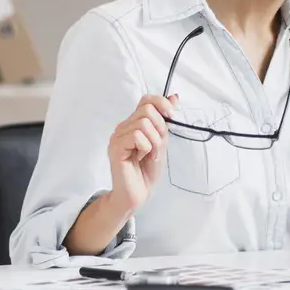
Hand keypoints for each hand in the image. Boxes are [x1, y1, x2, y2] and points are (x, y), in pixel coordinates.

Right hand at [107, 93, 177, 212]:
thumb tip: (174, 96)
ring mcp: (117, 136)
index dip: (162, 103)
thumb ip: (165, 120)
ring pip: (143, 123)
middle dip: (160, 128)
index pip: (146, 99)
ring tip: (150, 154)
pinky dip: (146, 147)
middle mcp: (123, 127)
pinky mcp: (115, 147)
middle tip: (158, 146)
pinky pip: (137, 136)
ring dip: (154, 141)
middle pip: (147, 109)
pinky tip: (142, 157)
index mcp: (133, 123)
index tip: (171, 116)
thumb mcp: (162, 141)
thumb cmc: (148, 169)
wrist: (139, 193)